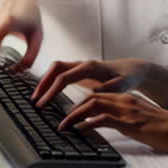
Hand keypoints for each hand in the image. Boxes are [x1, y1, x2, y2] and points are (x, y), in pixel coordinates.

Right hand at [31, 58, 150, 107]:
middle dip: (43, 83)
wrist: (132, 70)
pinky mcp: (80, 71)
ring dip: (45, 82)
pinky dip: (51, 82)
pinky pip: (61, 73)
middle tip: (35, 100)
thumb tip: (93, 91)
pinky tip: (47, 93)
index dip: (51, 90)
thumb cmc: (127, 78)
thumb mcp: (121, 86)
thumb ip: (107, 88)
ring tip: (38, 98)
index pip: (63, 77)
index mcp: (89, 67)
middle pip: (55, 69)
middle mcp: (82, 64)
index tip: (43, 103)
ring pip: (56, 69)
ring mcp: (80, 67)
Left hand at [60, 92, 167, 152]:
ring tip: (63, 126)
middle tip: (58, 117)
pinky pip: (104, 119)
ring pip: (93, 105)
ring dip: (74, 115)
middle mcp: (123, 100)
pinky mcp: (129, 121)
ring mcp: (126, 110)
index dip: (78, 102)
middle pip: (90, 97)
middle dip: (70, 106)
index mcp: (124, 99)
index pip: (95, 95)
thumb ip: (121, 119)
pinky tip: (80, 129)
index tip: (65, 111)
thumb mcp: (138, 120)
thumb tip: (104, 125)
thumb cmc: (162, 128)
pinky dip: (88, 123)